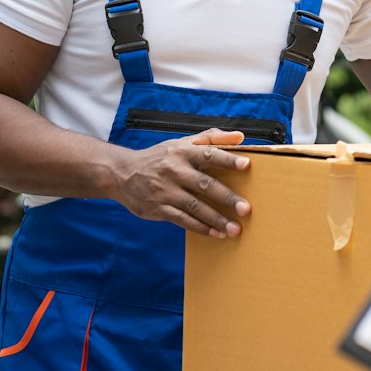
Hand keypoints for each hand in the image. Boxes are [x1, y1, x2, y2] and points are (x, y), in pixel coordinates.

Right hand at [108, 129, 251, 238]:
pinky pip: (182, 220)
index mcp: (182, 152)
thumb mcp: (183, 143)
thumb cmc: (161, 157)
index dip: (228, 159)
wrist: (123, 173)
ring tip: (235, 229)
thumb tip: (241, 137)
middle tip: (246, 209)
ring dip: (216, 219)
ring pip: (195, 206)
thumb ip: (212, 138)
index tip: (247, 165)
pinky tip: (217, 234)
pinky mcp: (158, 208)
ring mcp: (165, 191)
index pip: (208, 153)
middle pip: (204, 184)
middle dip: (226, 197)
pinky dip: (201, 228)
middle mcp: (174, 170)